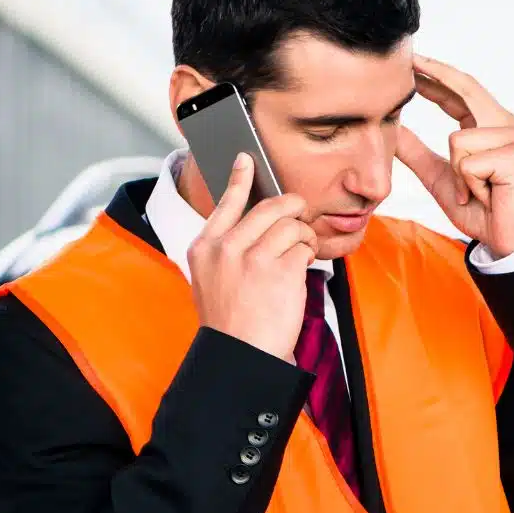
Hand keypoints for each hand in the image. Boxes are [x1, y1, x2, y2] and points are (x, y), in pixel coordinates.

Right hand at [188, 153, 314, 362]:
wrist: (242, 355)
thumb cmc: (231, 321)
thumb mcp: (211, 279)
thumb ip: (226, 249)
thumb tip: (256, 224)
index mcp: (204, 248)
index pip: (225, 203)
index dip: (238, 178)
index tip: (246, 158)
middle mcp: (226, 248)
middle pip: (270, 207)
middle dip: (293, 208)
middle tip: (301, 215)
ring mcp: (253, 258)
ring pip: (292, 225)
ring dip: (304, 237)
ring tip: (300, 254)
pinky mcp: (280, 270)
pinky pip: (305, 248)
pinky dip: (309, 256)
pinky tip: (300, 271)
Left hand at [395, 54, 513, 255]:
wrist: (507, 241)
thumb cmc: (481, 210)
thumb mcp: (440, 177)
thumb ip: (417, 152)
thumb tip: (391, 129)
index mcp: (490, 126)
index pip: (460, 91)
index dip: (435, 76)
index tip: (411, 62)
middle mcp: (505, 125)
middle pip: (466, 89)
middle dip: (437, 74)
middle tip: (411, 59)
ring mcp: (513, 139)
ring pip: (457, 140)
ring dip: (456, 175)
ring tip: (476, 193)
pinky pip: (468, 162)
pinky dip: (468, 185)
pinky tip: (487, 196)